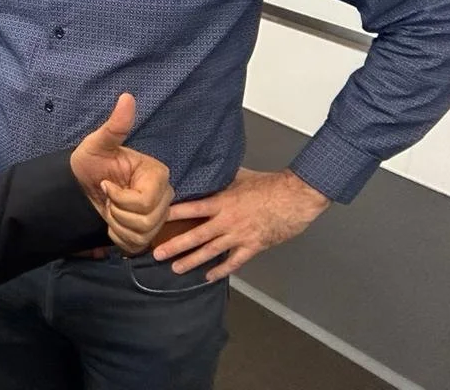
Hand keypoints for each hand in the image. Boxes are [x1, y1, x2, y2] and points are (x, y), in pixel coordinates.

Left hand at [69, 94, 172, 253]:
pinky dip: (119, 236)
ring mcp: (158, 216)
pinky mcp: (148, 233)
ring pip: (143, 234)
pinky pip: (137, 245)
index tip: (107, 185)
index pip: (146, 201)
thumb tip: (127, 97)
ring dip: (117, 224)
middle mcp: (165, 196)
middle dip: (118, 212)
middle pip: (147, 220)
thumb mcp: (98, 144)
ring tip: (109, 207)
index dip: (121, 198)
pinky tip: (112, 221)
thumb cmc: (89, 162)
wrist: (79, 186)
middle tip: (107, 197)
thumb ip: (115, 126)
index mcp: (158, 174)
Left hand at [153, 168, 329, 280]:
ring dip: (192, 261)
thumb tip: (206, 171)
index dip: (171, 214)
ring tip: (175, 269)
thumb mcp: (239, 176)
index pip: (190, 209)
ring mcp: (239, 236)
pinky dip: (221, 270)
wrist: (295, 198)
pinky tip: (209, 277)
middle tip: (157, 254)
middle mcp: (226, 221)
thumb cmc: (269, 184)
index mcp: (221, 202)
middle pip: (196, 236)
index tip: (154, 219)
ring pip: (210, 252)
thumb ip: (220, 178)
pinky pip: (234, 262)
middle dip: (175, 246)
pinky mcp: (253, 246)